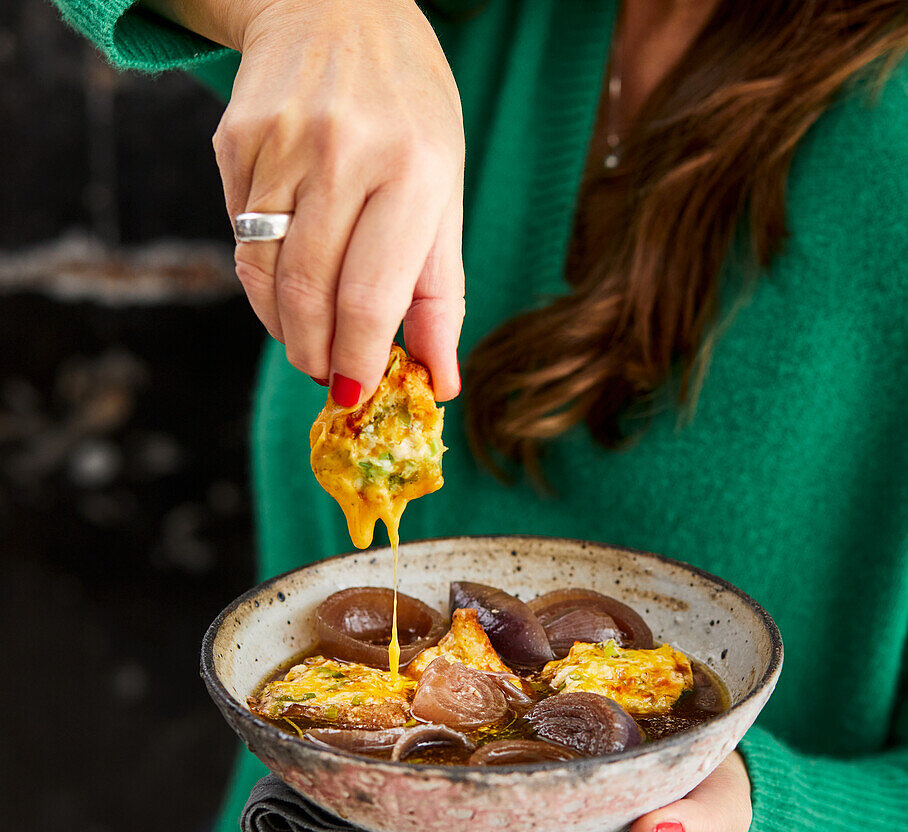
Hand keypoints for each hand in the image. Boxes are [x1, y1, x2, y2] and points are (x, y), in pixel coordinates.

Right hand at [212, 0, 464, 401]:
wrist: (336, 5)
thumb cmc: (408, 112)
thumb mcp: (445, 191)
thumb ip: (440, 292)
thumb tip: (440, 383)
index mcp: (413, 169)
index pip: (370, 297)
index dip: (358, 360)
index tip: (356, 394)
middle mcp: (343, 153)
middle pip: (308, 295)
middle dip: (316, 355)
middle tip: (328, 373)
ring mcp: (280, 143)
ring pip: (262, 275)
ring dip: (283, 327)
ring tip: (307, 338)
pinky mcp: (235, 139)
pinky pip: (240, 238)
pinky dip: (262, 277)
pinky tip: (287, 273)